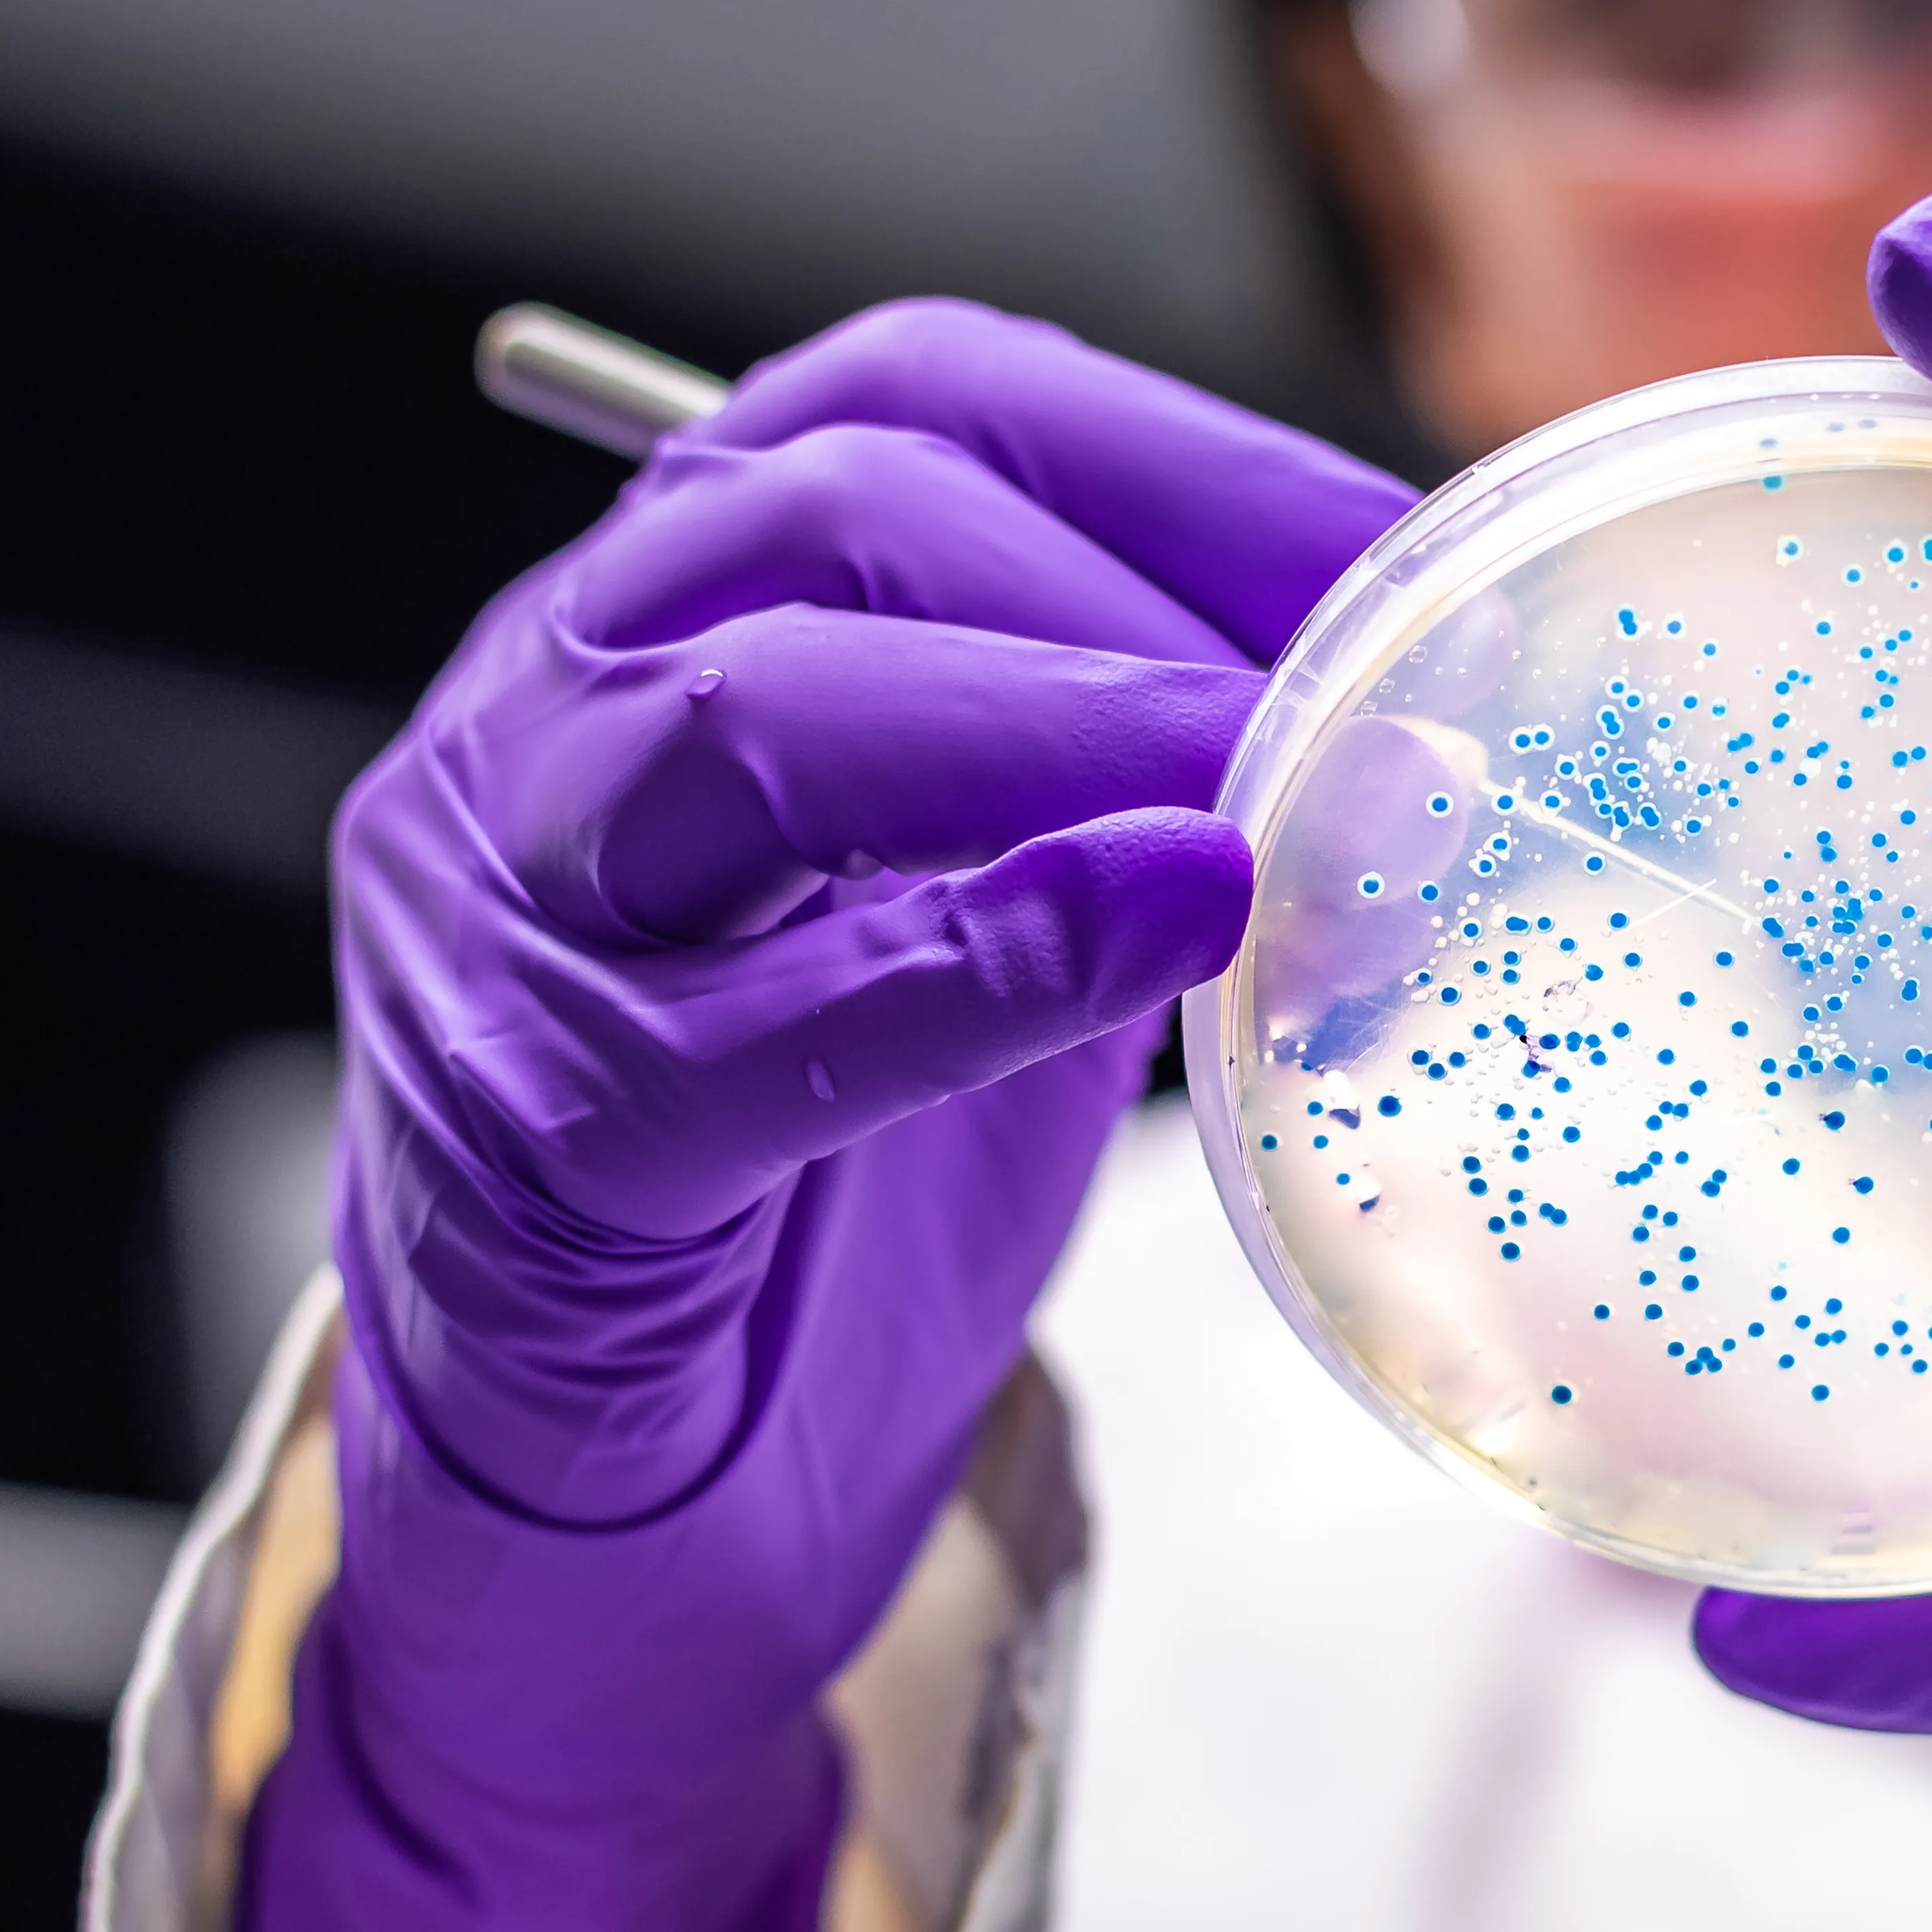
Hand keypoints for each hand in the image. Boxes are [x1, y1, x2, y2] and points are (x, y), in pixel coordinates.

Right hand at [237, 301, 1411, 1931]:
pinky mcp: (530, 1142)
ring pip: (752, 717)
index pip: (907, 403)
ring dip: (1067, 727)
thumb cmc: (810, 1211)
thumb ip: (1141, 799)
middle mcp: (539, 718)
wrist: (608, 1528)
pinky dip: (981, 955)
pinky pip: (750, 1023)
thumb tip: (1430, 720)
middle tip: (1379, 696)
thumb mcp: (1001, 930)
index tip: (1410, 555)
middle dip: (1142, 587)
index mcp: (659, 617)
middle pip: (830, 516)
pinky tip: (1166, 920)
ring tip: (1279, 799)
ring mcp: (501, 921)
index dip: (1178, 455)